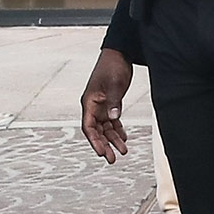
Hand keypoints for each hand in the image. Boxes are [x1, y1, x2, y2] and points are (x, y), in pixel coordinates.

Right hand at [80, 48, 132, 163]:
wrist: (119, 54)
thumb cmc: (112, 66)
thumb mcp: (113, 85)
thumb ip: (113, 102)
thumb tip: (113, 118)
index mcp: (89, 102)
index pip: (88, 126)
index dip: (94, 141)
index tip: (101, 152)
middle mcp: (93, 106)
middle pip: (97, 131)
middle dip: (103, 145)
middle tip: (111, 159)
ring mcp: (102, 105)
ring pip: (105, 128)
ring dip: (113, 139)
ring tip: (123, 151)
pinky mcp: (110, 103)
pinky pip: (112, 121)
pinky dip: (118, 129)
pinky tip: (124, 138)